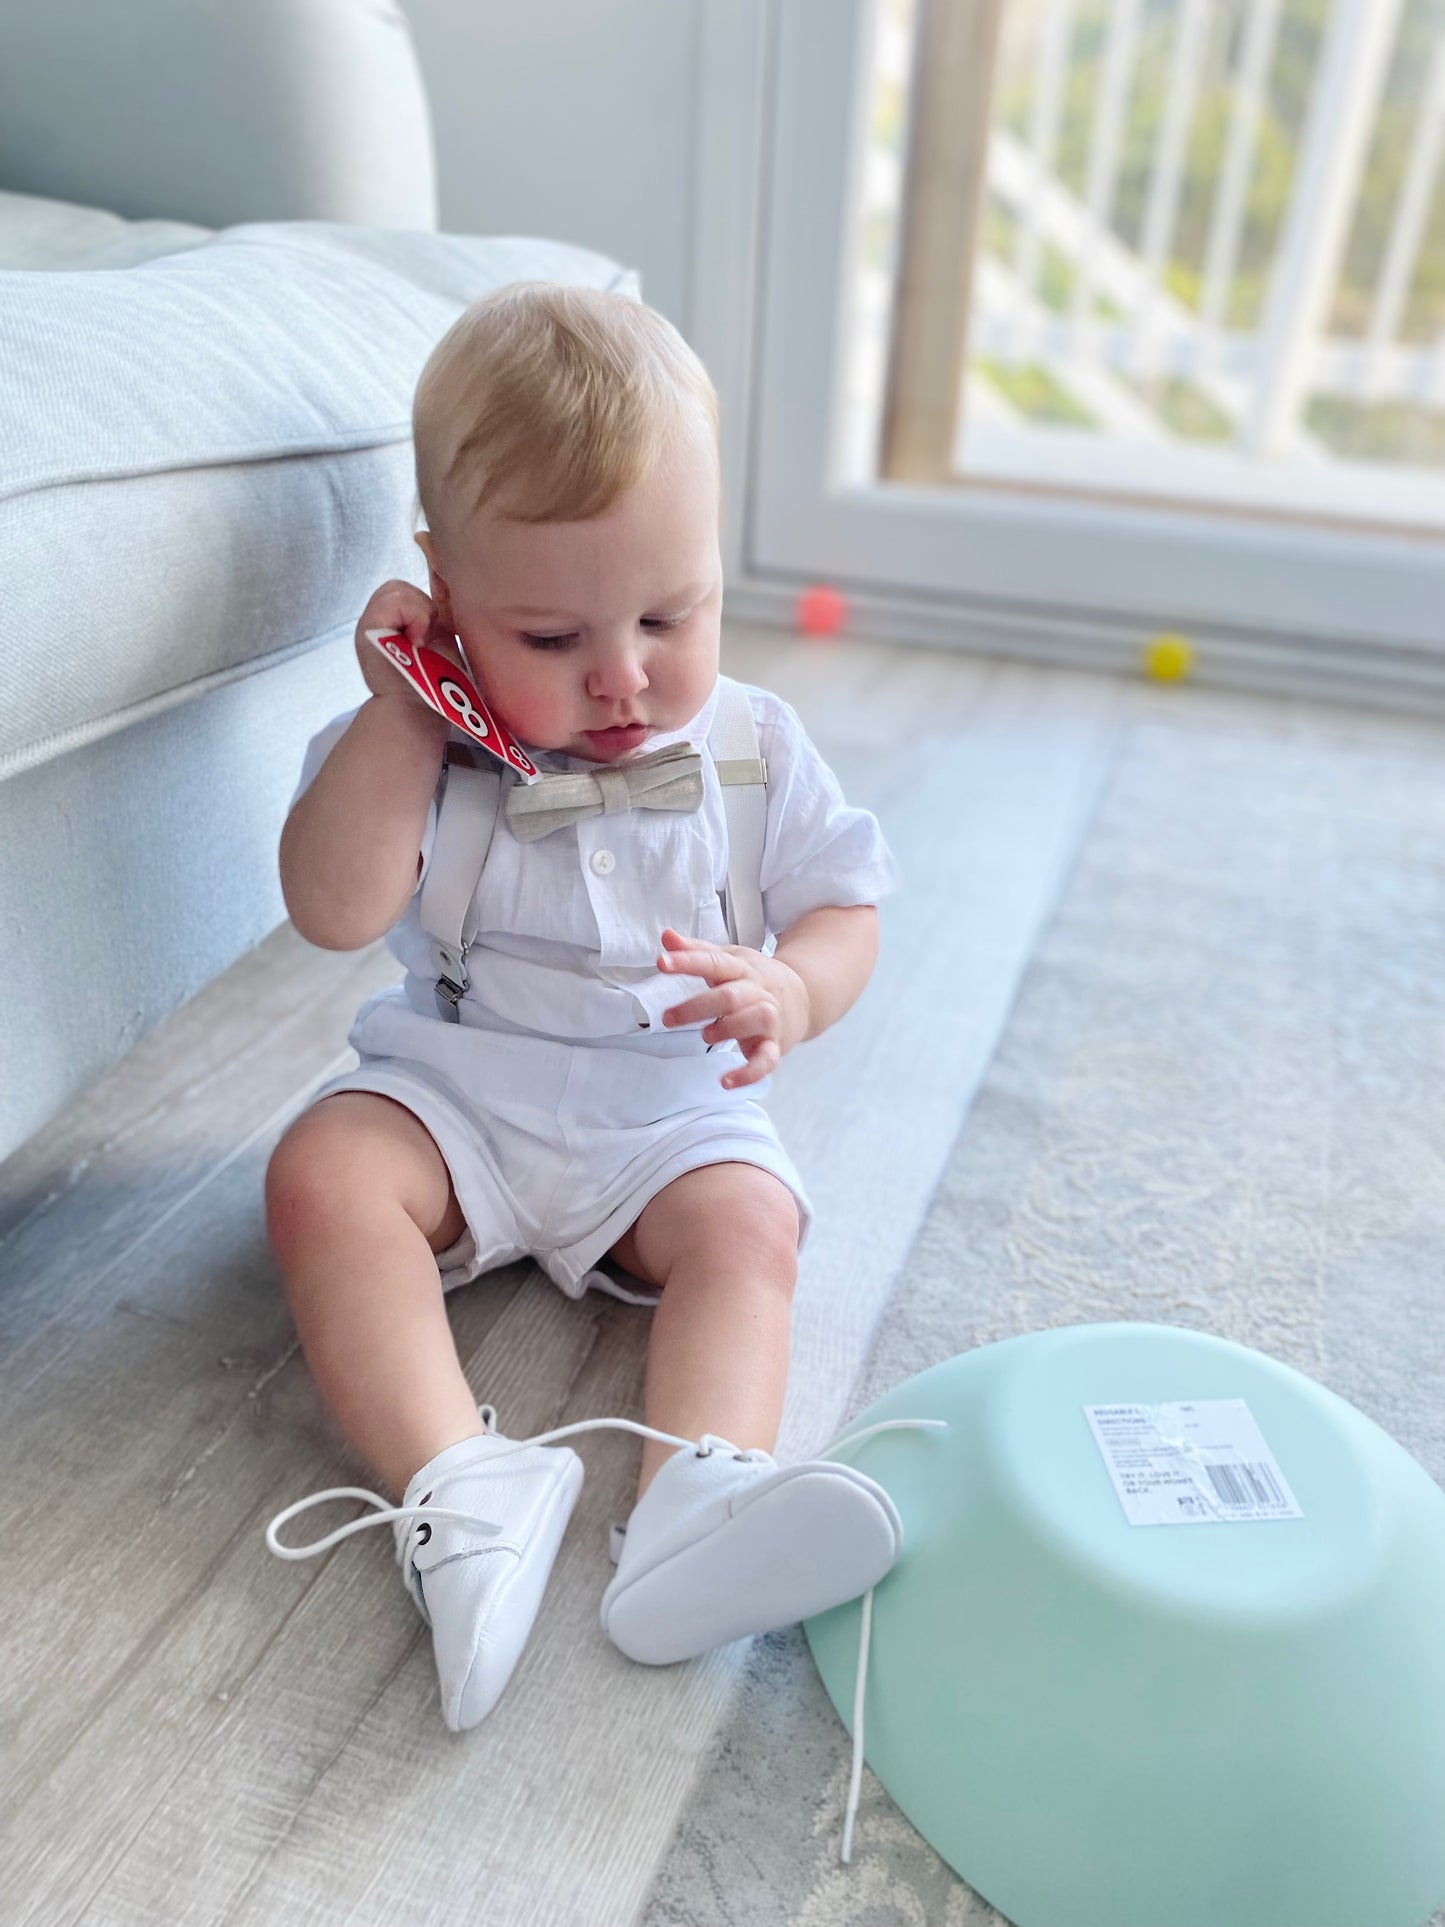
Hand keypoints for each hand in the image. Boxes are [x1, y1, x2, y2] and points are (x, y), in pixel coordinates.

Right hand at [353, 579, 471, 712]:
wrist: (421, 710)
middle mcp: (376, 620)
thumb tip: (445, 587)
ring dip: (420, 614)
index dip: (426, 605)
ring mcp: (368, 623)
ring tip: (420, 644)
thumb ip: (434, 613)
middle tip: (425, 641)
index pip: (406, 590)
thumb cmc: (436, 681)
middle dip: (423, 609)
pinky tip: (416, 643)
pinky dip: (416, 617)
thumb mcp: (439, 637)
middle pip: (400, 586)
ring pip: (398, 589)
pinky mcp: (367, 628)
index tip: (433, 636)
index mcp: (392, 622)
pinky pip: (397, 600)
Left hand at [656, 927, 810, 1088]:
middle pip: (730, 995)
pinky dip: (748, 1073)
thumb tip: (667, 936)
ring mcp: (768, 1018)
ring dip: (727, 1029)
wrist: (801, 998)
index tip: (662, 963)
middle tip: (668, 1018)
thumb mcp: (727, 959)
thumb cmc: (753, 979)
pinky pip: (766, 1061)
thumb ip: (695, 951)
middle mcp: (757, 991)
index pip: (714, 961)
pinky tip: (726, 1081)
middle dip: (697, 1007)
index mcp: (741, 968)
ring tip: (706, 1036)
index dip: (687, 961)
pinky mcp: (774, 1045)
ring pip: (754, 1020)